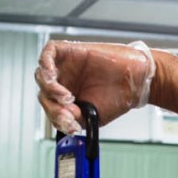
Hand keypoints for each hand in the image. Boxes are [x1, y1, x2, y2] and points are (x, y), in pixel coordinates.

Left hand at [35, 40, 155, 133]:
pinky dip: (46, 65)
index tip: (72, 125)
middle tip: (70, 111)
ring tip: (68, 98)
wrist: (135, 80)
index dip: (58, 119)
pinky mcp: (68, 51)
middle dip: (54, 107)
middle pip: (44, 94)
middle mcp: (64, 82)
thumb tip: (63, 117)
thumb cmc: (118, 96)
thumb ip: (75, 117)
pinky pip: (47, 53)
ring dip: (50, 89)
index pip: (51, 109)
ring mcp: (65, 67)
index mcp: (68, 99)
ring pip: (42, 76)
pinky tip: (54, 77)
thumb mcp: (94, 116)